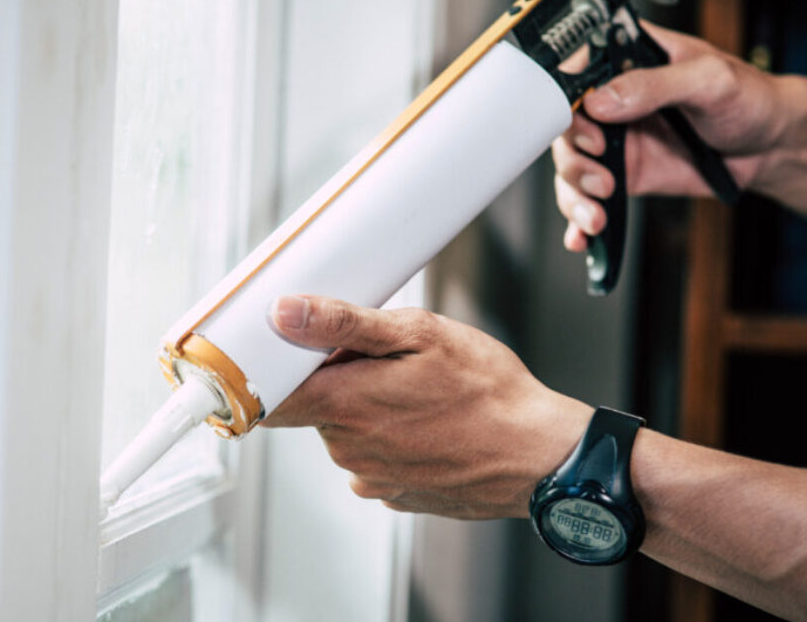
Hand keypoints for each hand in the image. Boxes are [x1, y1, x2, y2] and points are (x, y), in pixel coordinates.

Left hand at [262, 295, 592, 518]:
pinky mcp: (392, 493)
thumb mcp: (418, 333)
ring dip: (365, 407)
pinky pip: (372, 456)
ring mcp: (369, 476)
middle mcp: (346, 448)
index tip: (286, 351)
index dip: (271, 370)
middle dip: (336, 379)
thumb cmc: (487, 391)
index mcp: (343, 404)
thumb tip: (285, 312)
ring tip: (415, 390)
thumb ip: (342, 323)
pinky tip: (426, 422)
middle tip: (384, 358)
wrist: (539, 455)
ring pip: (344, 430)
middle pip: (313, 406)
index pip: (267, 396)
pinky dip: (388, 437)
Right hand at [553, 22, 788, 251]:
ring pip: (570, 169)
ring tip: (598, 214)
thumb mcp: (709, 81)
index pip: (577, 77)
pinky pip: (587, 197)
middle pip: (564, 130)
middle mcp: (612, 102)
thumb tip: (601, 102)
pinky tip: (582, 234)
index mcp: (628, 62)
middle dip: (575, 161)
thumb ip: (655, 85)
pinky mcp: (622, 175)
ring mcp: (615, 141)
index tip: (593, 132)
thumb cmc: (749, 99)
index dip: (571, 107)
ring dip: (575, 196)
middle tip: (602, 179)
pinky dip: (579, 219)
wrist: (771, 146)